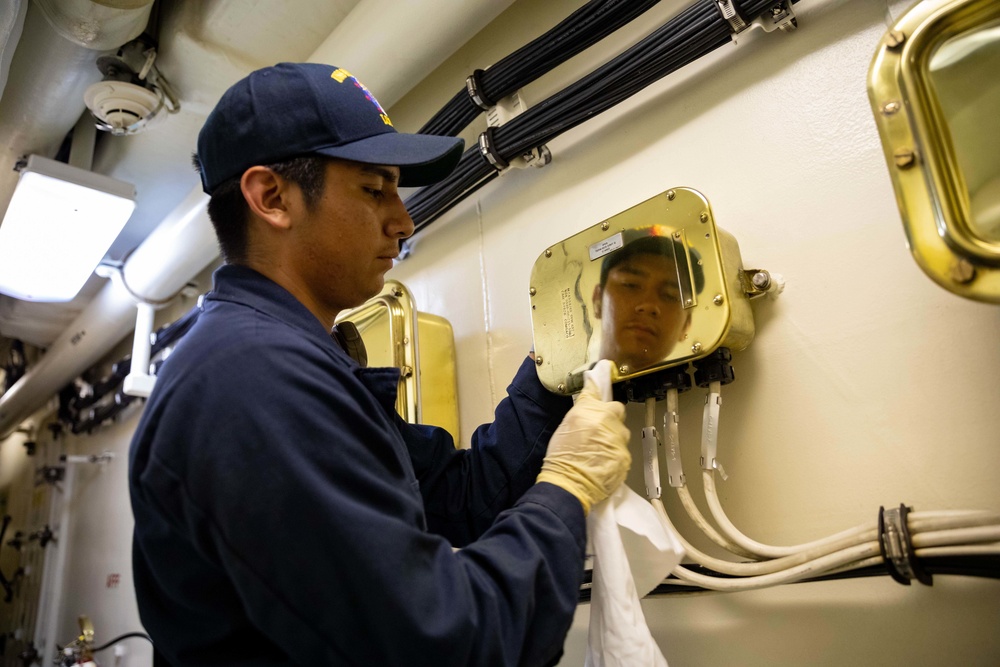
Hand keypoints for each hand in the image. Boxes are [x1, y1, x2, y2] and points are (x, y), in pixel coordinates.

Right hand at [536, 365, 630, 513]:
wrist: (568, 483)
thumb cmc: (561, 455)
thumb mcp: (566, 425)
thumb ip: (581, 409)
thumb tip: (589, 392)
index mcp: (590, 410)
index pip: (599, 392)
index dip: (599, 393)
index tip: (601, 383)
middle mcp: (608, 420)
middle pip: (617, 411)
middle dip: (611, 418)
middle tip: (600, 429)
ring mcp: (619, 440)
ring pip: (622, 433)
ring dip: (614, 437)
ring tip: (600, 450)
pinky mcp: (625, 457)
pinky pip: (623, 451)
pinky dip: (615, 455)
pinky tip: (603, 462)